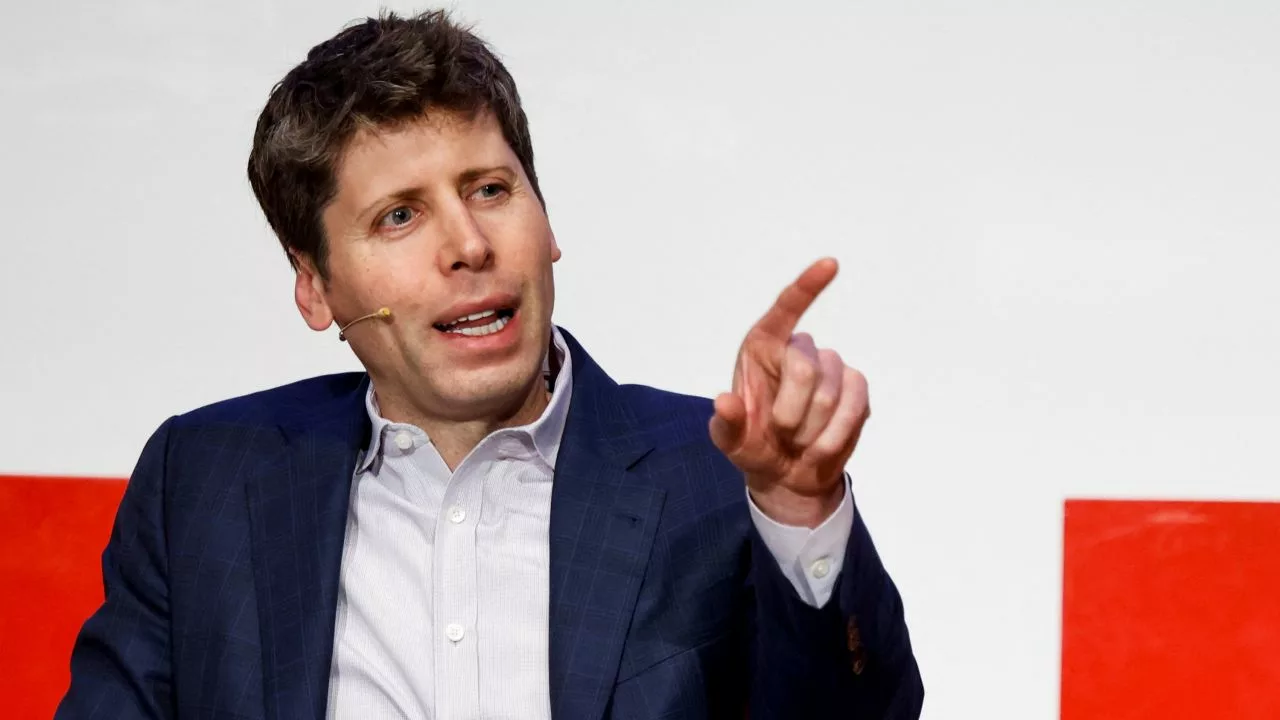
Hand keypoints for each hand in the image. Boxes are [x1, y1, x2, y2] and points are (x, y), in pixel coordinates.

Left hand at [709, 258, 869, 527]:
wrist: (787, 475)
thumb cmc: (754, 445)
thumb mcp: (730, 442)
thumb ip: (726, 424)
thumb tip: (725, 402)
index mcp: (762, 348)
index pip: (785, 309)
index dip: (807, 287)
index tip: (830, 264)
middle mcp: (798, 350)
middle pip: (805, 367)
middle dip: (790, 411)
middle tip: (781, 433)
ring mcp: (832, 368)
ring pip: (831, 391)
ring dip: (811, 429)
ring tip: (799, 441)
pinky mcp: (857, 390)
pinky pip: (855, 404)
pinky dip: (836, 434)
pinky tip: (821, 446)